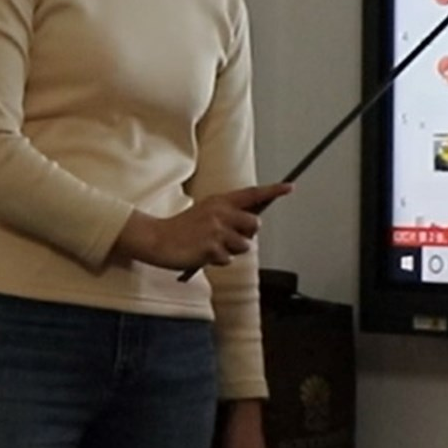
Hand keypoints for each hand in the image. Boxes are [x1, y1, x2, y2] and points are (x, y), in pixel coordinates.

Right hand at [117, 183, 292, 271]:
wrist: (158, 240)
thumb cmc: (183, 228)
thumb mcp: (205, 212)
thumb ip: (227, 215)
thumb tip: (252, 223)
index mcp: (219, 201)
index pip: (251, 194)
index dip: (272, 191)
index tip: (289, 187)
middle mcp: (220, 213)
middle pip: (255, 224)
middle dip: (249, 234)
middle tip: (231, 237)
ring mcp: (216, 231)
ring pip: (244, 245)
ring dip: (233, 250)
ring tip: (213, 247)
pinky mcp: (211, 249)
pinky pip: (228, 259)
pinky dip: (218, 260)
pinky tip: (203, 254)